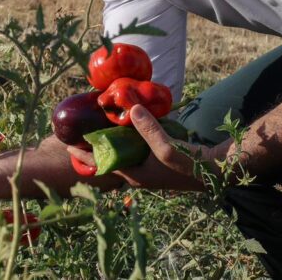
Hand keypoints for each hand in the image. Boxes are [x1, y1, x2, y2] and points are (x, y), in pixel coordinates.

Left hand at [67, 104, 225, 191]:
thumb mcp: (167, 146)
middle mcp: (137, 174)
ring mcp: (147, 169)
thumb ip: (148, 128)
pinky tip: (125, 125)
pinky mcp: (156, 161)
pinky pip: (133, 149)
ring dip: (109, 142)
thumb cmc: (189, 164)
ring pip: (121, 154)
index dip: (83, 156)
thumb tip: (130, 107)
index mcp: (134, 175)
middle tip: (80, 131)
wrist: (214, 170)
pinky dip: (126, 138)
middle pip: (108, 160)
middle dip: (93, 147)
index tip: (66, 145)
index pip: (100, 166)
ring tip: (97, 126)